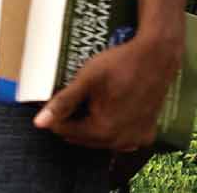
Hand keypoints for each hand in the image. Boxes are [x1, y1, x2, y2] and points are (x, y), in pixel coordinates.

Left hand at [34, 36, 178, 150]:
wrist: (158, 55)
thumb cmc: (121, 63)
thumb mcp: (87, 79)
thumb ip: (63, 102)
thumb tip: (38, 123)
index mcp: (102, 130)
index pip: (65, 130)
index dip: (57, 113)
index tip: (59, 96)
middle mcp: (120, 141)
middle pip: (83, 137)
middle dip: (75, 120)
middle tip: (79, 95)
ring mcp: (136, 139)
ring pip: (101, 138)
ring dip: (93, 124)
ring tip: (95, 100)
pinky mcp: (147, 134)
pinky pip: (120, 137)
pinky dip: (114, 127)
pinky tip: (114, 108)